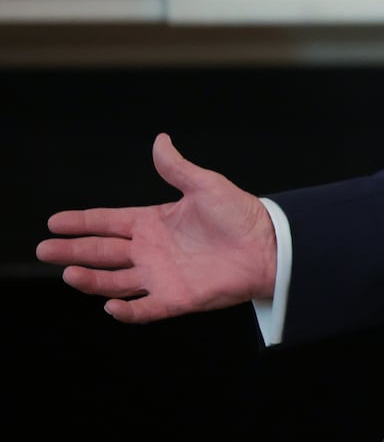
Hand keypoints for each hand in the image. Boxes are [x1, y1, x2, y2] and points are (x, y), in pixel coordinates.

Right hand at [35, 133, 277, 322]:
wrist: (271, 245)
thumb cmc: (242, 214)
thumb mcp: (206, 185)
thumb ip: (178, 168)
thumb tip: (160, 140)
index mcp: (154, 222)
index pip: (108, 222)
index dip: (82, 222)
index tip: (54, 221)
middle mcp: (151, 250)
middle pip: (102, 252)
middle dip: (72, 250)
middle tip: (44, 249)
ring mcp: (162, 275)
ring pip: (115, 281)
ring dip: (92, 280)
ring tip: (69, 273)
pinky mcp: (177, 298)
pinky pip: (146, 309)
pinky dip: (127, 311)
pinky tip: (110, 305)